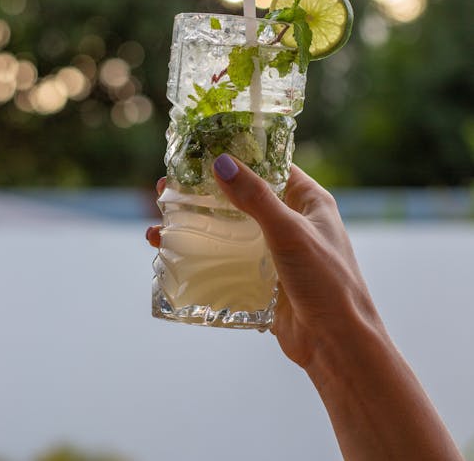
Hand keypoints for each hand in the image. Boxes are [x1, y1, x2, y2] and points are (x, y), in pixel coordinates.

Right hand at [147, 157, 379, 369]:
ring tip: (159, 224)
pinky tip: (172, 256)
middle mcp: (291, 222)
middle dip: (204, 193)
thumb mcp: (290, 232)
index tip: (200, 150)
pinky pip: (227, 262)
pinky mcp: (261, 281)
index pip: (270, 166)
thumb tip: (221, 162)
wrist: (337, 345)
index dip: (238, 156)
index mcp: (308, 201)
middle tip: (167, 188)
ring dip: (196, 226)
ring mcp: (275, 253)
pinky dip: (202, 257)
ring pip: (229, 231)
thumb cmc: (326, 281)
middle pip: (241, 198)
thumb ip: (256, 198)